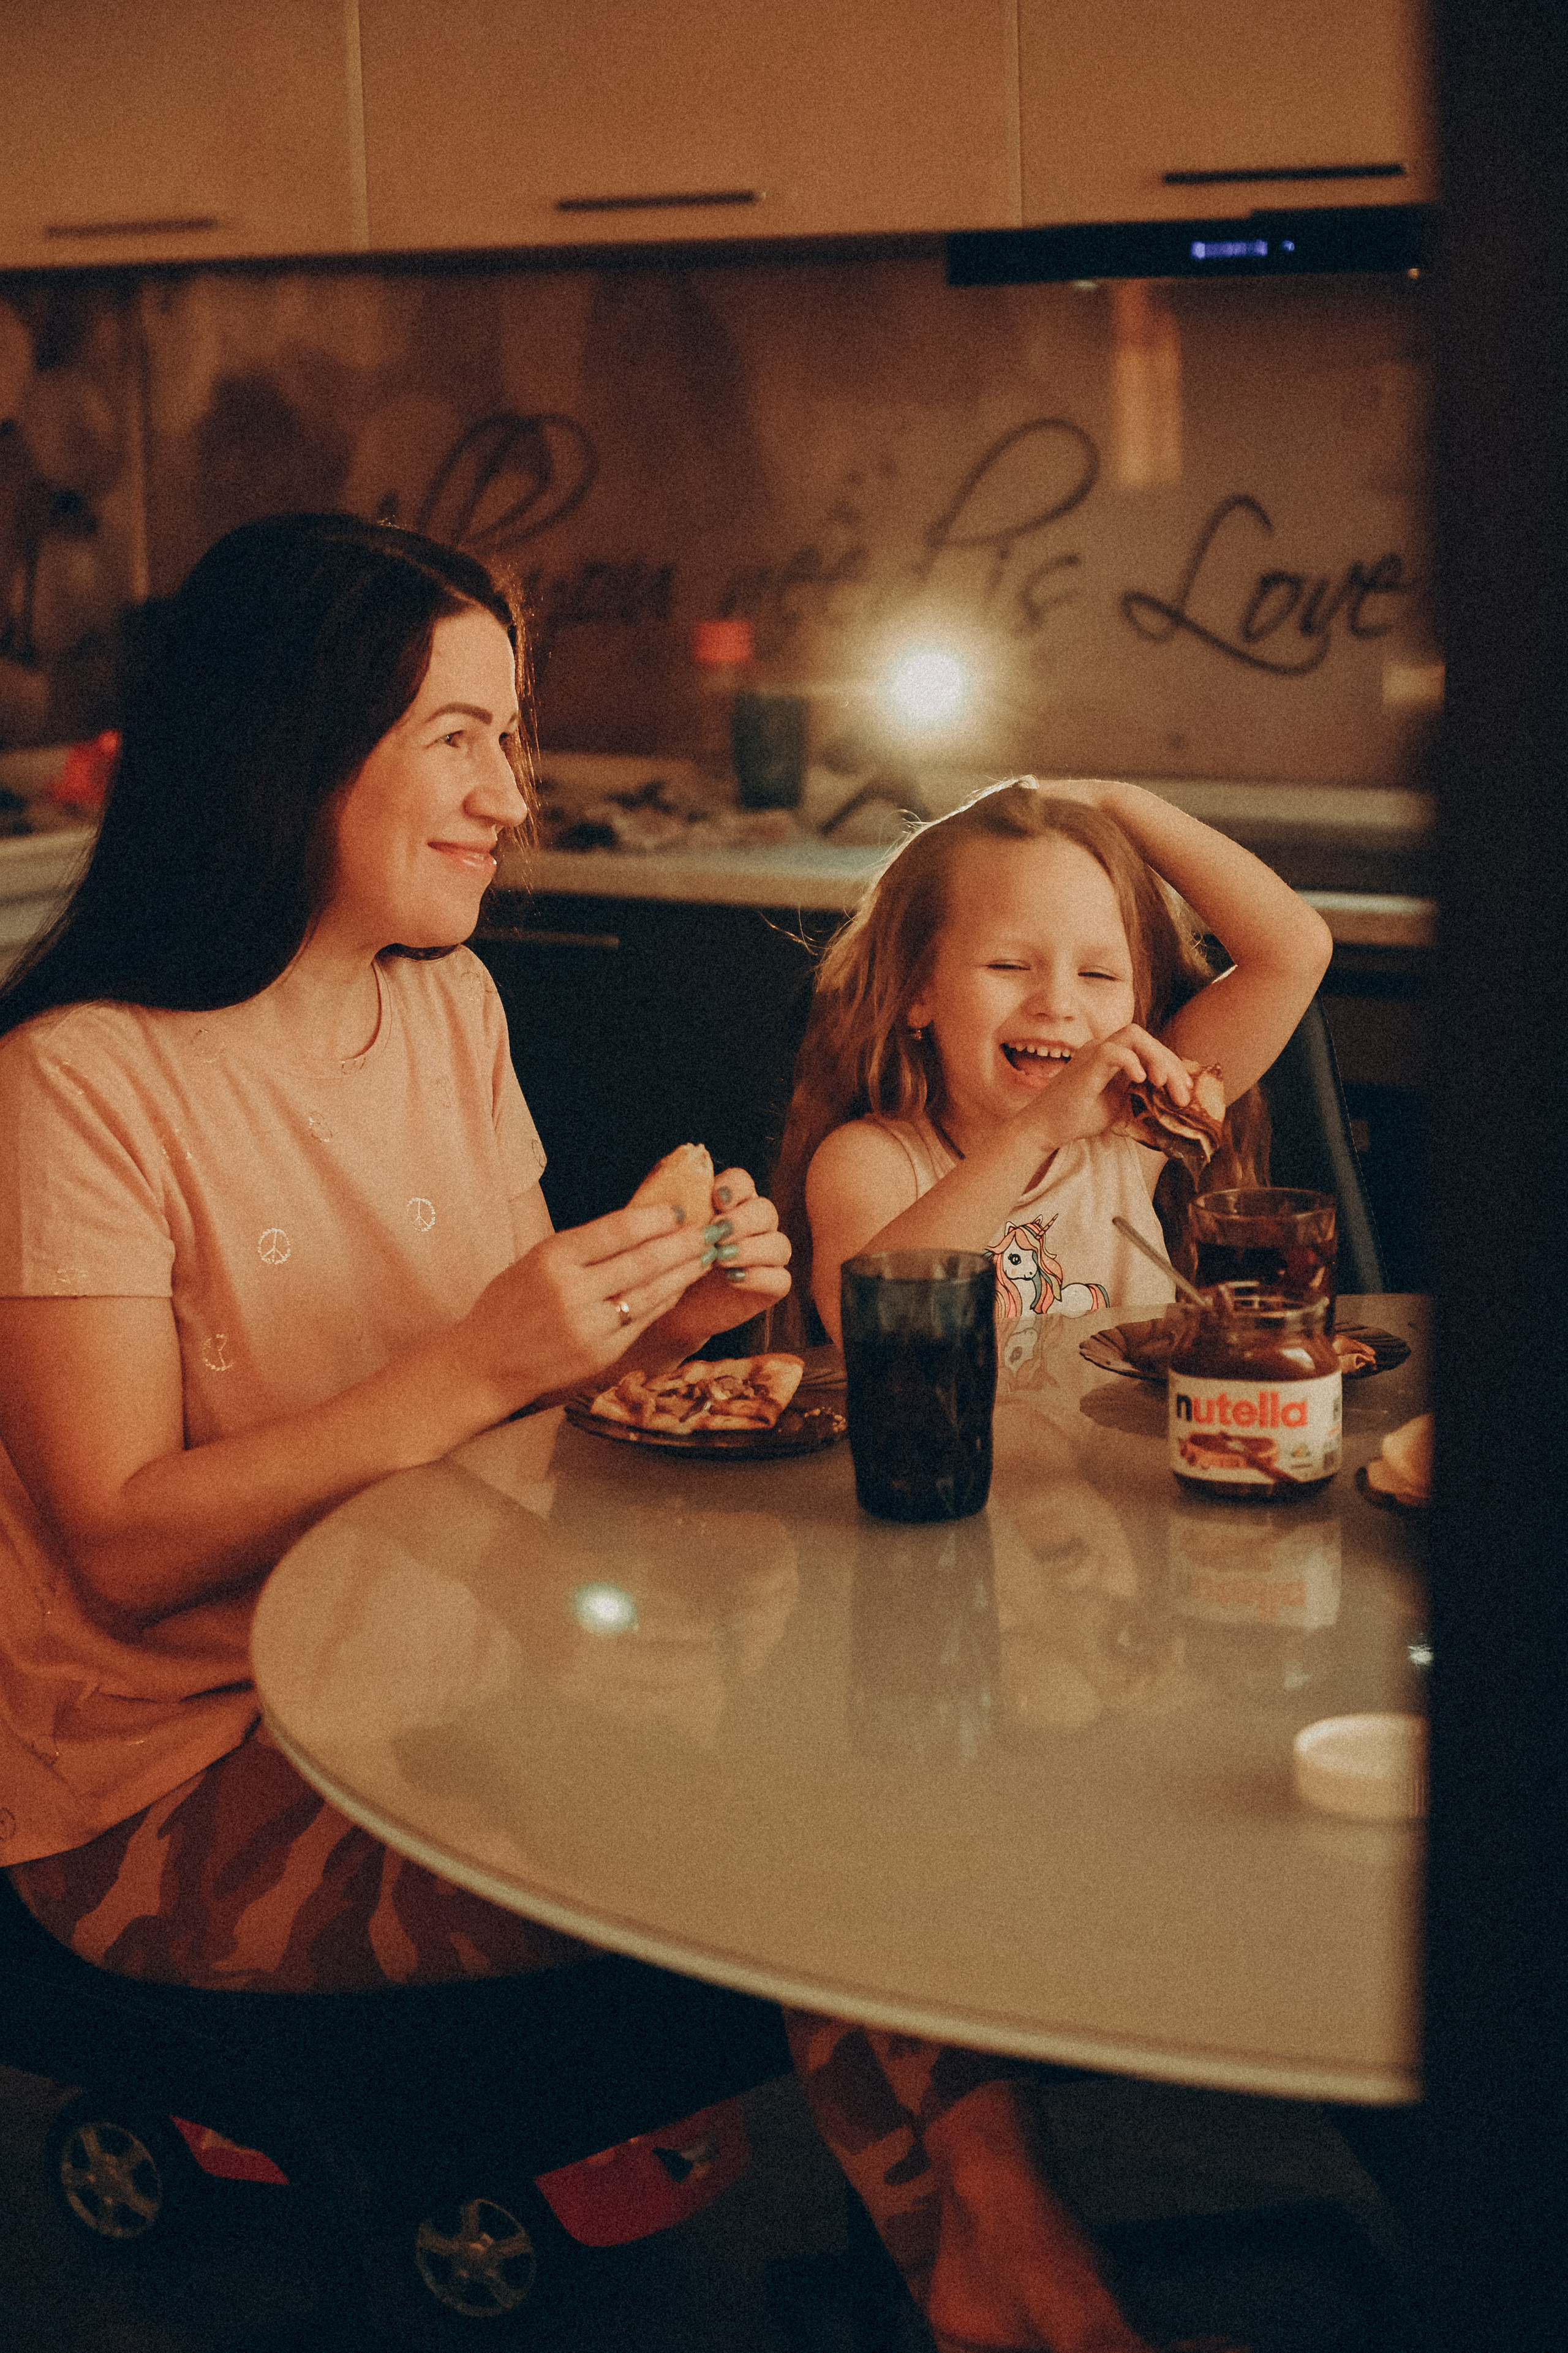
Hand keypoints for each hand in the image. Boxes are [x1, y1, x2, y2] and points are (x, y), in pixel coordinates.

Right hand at [462, 1201, 708, 1409]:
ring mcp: (590, 1326)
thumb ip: (581, 1247)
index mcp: (553, 1259)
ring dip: (684, 1271)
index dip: (655, 1217)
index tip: (679, 1209)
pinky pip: (644, 1319)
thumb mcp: (534, 1261)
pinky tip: (681, 1285)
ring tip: (706, 1255)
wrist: (486, 1364)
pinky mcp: (602, 1353)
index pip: (617, 1230)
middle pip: (643, 1260)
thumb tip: (637, 1224)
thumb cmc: (509, 1306)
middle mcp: (573, 1291)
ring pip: (651, 1291)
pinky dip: (666, 1299)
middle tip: (710, 1229)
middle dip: (683, 1243)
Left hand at [640, 1167, 791, 1356]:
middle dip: (742, 1220)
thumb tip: (673, 1169)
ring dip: (751, 1249)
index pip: (744, 1182)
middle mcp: (754, 1226)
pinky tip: (733, 1280)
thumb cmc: (667, 1264)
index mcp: (731, 1204)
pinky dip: (760, 1277)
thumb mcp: (663, 1232)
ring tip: (721, 1259)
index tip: (716, 1198)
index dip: (734, 1187)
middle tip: (717, 1233)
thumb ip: (671, 1204)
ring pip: (779, 1244)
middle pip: (765, 1211)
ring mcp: (767, 1257)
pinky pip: (781, 1279)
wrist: (671, 1308)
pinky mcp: (772, 1286)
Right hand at [1017, 1023, 1193, 1149]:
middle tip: (1182, 1094)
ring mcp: (1093, 1053)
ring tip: (1163, 1084)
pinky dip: (1131, 1062)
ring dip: (1157, 1057)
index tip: (1185, 1091)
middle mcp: (1103, 1048)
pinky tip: (1141, 1080)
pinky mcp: (1085, 1064)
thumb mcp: (1120, 1111)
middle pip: (1146, 1038)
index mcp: (1112, 1056)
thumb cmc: (1077, 1118)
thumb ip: (1142, 1105)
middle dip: (1171, 1063)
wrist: (1045, 1128)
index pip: (1149, 1048)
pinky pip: (1113, 1051)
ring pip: (1134, 1035)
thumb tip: (1173, 1118)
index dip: (1172, 1065)